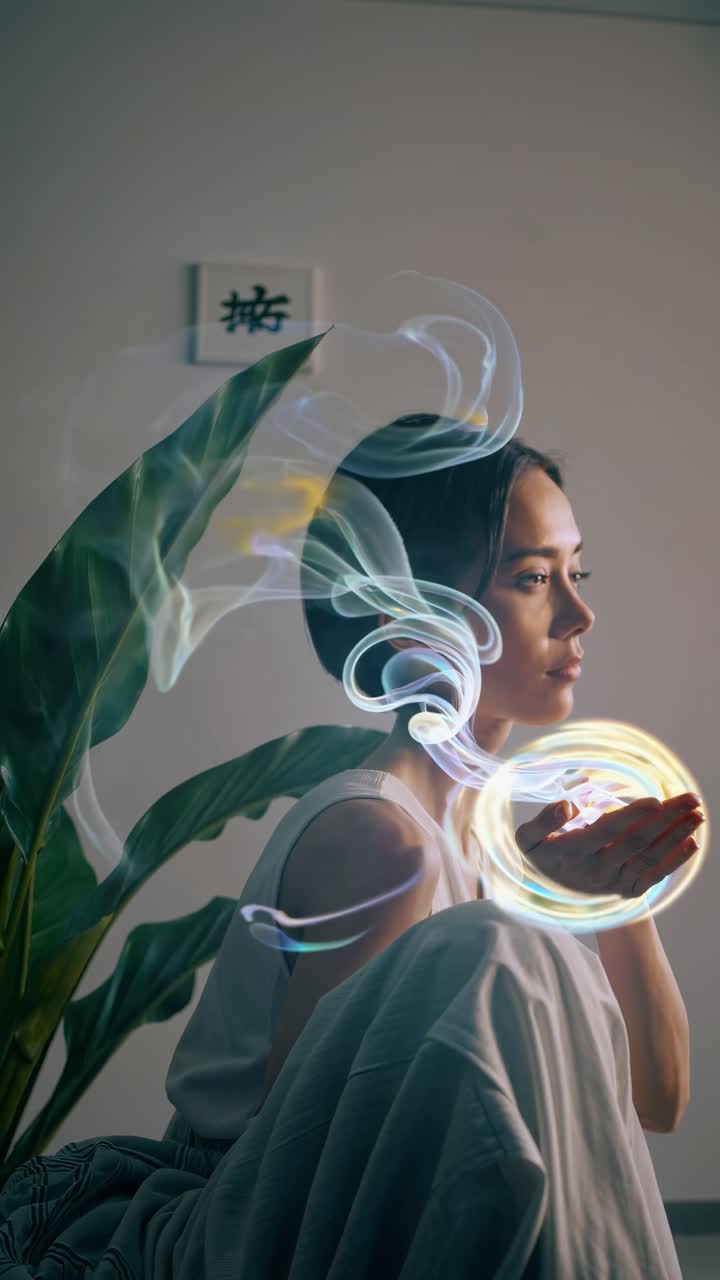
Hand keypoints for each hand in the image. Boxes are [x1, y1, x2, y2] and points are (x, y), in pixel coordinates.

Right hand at [515, 792, 703, 898]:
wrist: (552, 894)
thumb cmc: (541, 854)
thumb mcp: (528, 839)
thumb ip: (543, 821)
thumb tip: (566, 806)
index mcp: (572, 852)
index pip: (605, 832)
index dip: (631, 816)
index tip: (655, 800)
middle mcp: (595, 870)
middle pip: (635, 842)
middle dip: (666, 820)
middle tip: (692, 800)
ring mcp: (613, 882)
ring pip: (649, 857)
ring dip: (676, 836)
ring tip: (697, 815)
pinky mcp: (626, 890)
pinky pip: (654, 876)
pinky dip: (674, 860)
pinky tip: (692, 843)